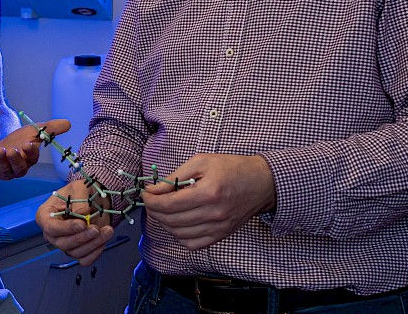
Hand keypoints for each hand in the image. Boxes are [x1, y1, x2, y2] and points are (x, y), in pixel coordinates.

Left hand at [0, 118, 70, 179]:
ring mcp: (4, 170)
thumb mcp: (33, 131)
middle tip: (12, 150)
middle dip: (16, 160)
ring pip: (5, 169)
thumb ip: (50, 128)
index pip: (32, 158)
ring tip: (0, 150)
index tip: (28, 144)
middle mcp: (18, 168)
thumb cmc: (19, 139)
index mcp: (29, 160)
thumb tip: (69, 123)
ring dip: (2, 160)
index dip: (30, 152)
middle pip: (19, 168)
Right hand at [35, 180, 115, 265]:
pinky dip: (95, 252)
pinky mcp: (77, 251)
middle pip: (63, 243)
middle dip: (82, 237)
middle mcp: (53, 233)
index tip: (82, 224)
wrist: (92, 200)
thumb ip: (79, 200)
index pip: (51, 227)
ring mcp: (64, 244)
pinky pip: (85, 259)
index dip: (66, 228)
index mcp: (46, 216)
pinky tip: (103, 240)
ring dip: (93, 243)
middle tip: (96, 228)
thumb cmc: (79, 193)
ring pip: (76, 252)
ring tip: (107, 230)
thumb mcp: (78, 188)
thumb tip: (82, 214)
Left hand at [141, 153, 276, 249]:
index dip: (151, 200)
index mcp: (208, 193)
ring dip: (165, 223)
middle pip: (171, 221)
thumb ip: (175, 176)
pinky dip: (180, 235)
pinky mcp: (221, 236)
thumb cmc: (231, 168)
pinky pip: (193, 244)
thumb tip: (154, 189)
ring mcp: (218, 228)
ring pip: (179, 234)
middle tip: (152, 200)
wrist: (261, 183)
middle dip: (154, 211)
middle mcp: (214, 214)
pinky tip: (179, 222)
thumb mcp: (201, 162)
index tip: (146, 193)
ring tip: (165, 209)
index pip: (169, 205)